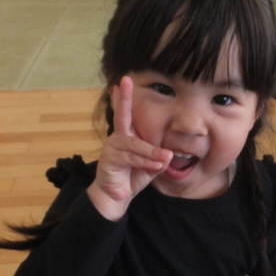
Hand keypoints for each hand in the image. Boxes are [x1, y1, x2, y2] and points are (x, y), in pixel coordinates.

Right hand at [87, 76, 172, 220]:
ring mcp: (112, 147)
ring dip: (151, 152)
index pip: (129, 114)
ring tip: (165, 158)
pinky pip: (131, 158)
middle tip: (125, 81)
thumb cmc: (134, 176)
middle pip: (121, 115)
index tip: (125, 81)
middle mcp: (119, 137)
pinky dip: (145, 161)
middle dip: (123, 98)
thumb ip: (158, 159)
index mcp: (129, 135)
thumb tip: (167, 155)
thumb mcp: (151, 166)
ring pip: (135, 145)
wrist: (119, 195)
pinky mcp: (109, 159)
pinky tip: (155, 164)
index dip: (125, 98)